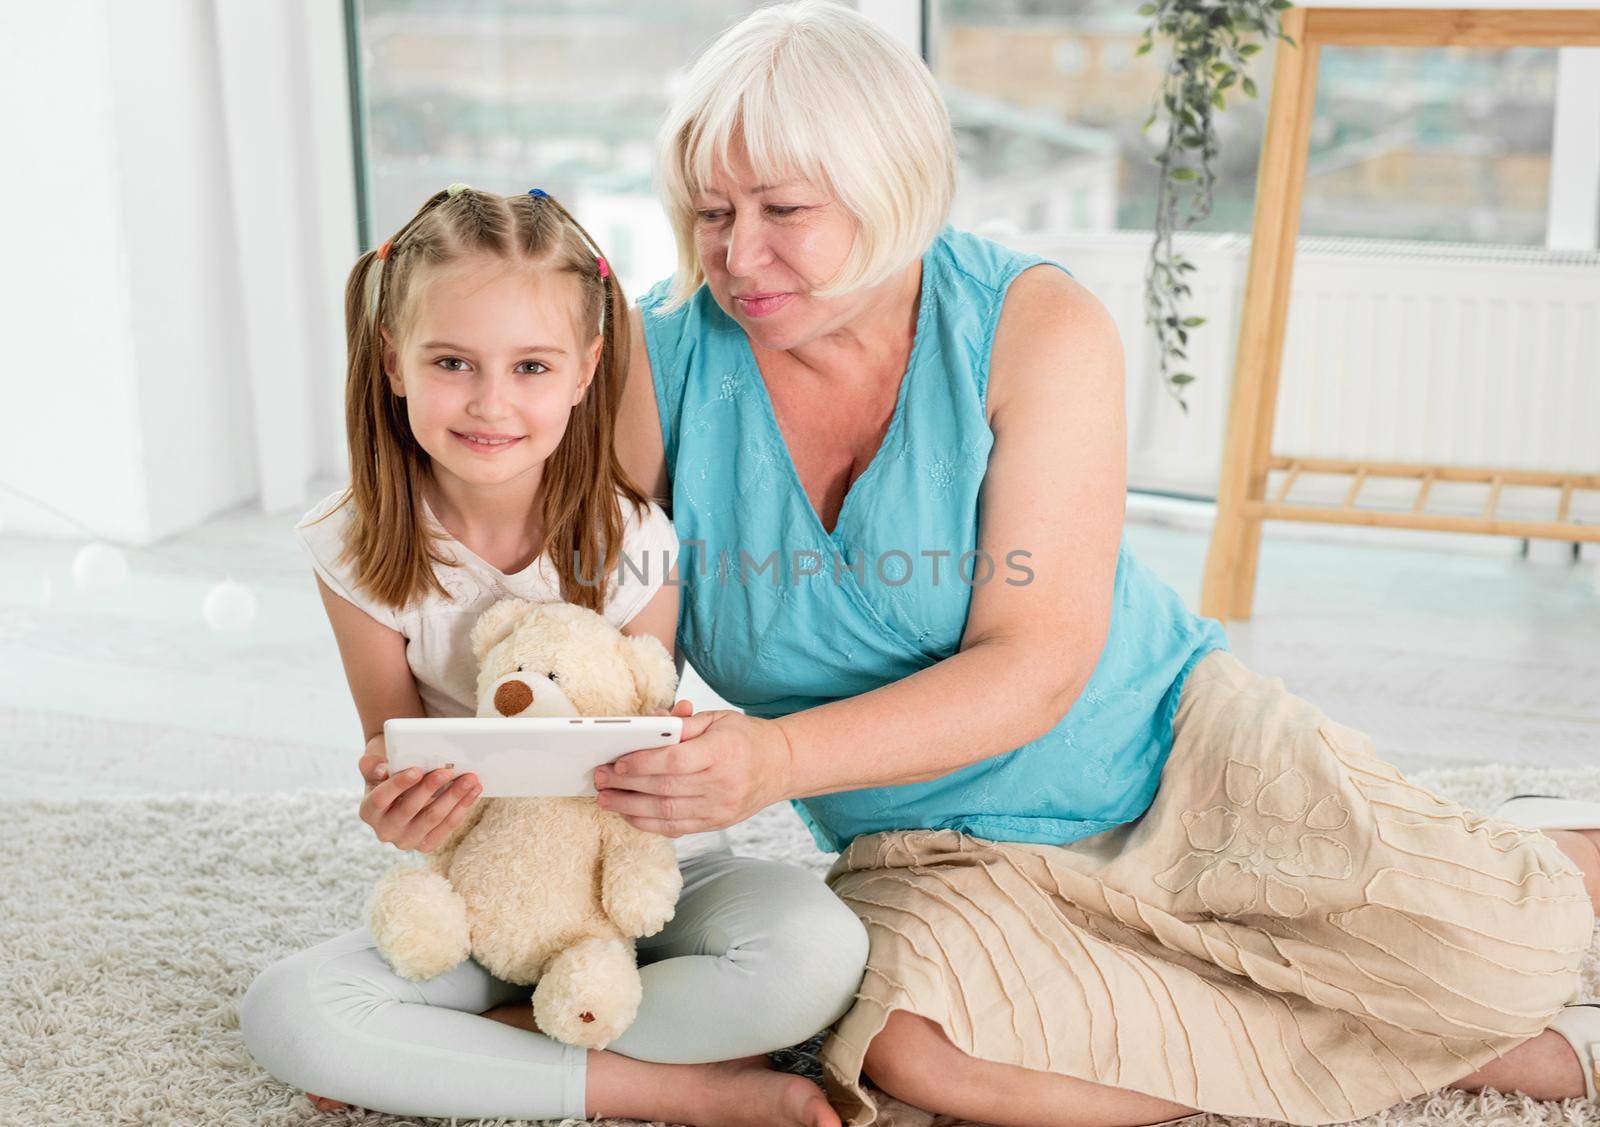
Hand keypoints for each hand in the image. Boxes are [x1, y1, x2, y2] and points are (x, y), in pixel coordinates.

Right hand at [357, 733, 481, 851]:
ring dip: (453, 797)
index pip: (380, 799)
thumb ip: (372, 765)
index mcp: (368, 811)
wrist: (401, 789)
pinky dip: (462, 807)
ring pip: (433, 818)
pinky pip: (448, 826)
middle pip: (409, 809)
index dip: (398, 785)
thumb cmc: (388, 772)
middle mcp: (384, 831)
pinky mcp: (427, 844)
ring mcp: (406, 840)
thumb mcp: (375, 765)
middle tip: (448, 771)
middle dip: (431, 789)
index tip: (417, 770)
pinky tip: (474, 791)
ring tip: (469, 778)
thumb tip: (382, 770)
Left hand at [593, 703, 794, 836]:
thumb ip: (683, 723)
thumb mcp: (718, 719)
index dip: (642, 763)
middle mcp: (721, 783)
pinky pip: (675, 828)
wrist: (782, 765)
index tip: (617, 761)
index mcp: (722, 751)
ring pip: (665, 813)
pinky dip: (647, 823)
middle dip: (626, 784)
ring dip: (629, 807)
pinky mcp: (715, 823)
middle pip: (664, 788)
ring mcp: (719, 808)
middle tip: (599, 777)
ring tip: (605, 798)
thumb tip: (650, 722)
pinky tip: (628, 814)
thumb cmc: (747, 738)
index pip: (675, 761)